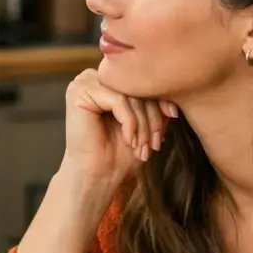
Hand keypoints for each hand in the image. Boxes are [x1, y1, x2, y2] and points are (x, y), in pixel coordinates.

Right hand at [60, 68, 179, 182]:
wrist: (97, 177)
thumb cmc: (119, 153)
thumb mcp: (147, 123)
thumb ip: (157, 103)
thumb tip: (173, 87)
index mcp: (109, 79)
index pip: (143, 81)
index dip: (161, 102)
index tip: (171, 121)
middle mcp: (95, 75)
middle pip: (137, 87)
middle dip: (152, 118)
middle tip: (155, 144)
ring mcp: (84, 82)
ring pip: (129, 94)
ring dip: (142, 124)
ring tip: (142, 147)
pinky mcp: (79, 93)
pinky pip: (118, 100)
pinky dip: (129, 123)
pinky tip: (128, 141)